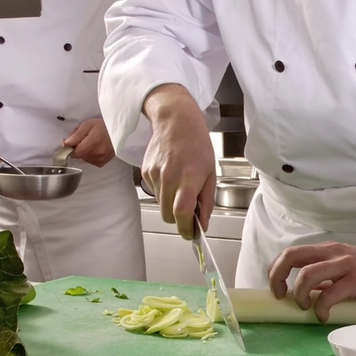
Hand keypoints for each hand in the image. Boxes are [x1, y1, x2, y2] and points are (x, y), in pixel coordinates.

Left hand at [64, 118, 115, 167]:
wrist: (118, 131)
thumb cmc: (103, 126)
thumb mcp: (87, 125)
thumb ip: (76, 135)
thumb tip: (66, 143)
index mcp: (93, 143)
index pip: (75, 152)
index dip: (69, 147)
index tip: (70, 140)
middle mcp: (97, 154)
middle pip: (78, 155)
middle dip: (77, 147)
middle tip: (82, 138)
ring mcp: (100, 159)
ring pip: (83, 158)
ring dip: (83, 152)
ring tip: (90, 142)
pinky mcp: (102, 163)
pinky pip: (90, 161)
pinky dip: (89, 155)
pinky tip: (94, 148)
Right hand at [141, 84, 214, 238]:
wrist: (175, 121)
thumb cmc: (197, 144)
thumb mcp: (210, 173)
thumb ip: (206, 201)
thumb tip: (202, 224)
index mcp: (189, 178)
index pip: (182, 213)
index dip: (185, 229)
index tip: (190, 234)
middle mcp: (169, 177)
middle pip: (168, 215)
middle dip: (178, 220)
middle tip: (189, 214)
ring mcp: (155, 175)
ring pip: (160, 206)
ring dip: (170, 205)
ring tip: (181, 187)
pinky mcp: (145, 172)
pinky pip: (154, 192)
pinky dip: (163, 192)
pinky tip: (171, 176)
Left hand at [268, 230, 355, 321]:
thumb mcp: (346, 267)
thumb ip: (327, 277)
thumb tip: (307, 292)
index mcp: (328, 250)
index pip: (291, 252)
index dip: (276, 269)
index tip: (277, 288)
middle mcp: (332, 253)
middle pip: (291, 256)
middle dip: (277, 277)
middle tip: (281, 296)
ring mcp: (344, 266)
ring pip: (306, 274)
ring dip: (298, 294)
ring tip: (305, 307)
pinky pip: (329, 294)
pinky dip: (320, 308)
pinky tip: (323, 316)